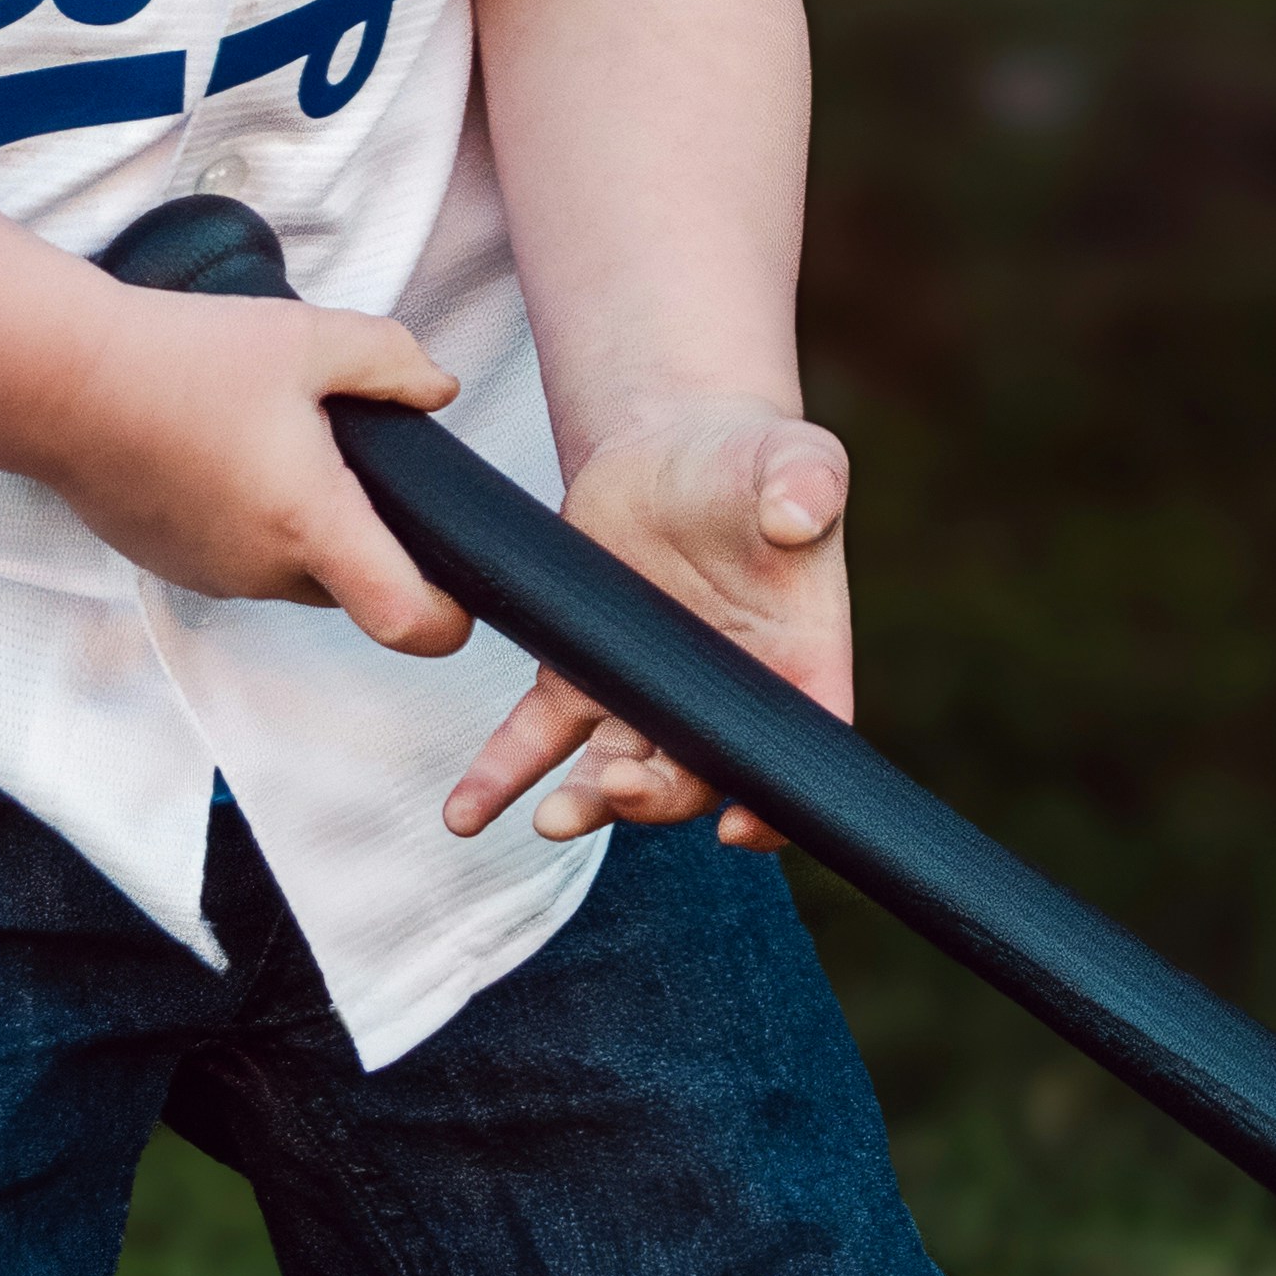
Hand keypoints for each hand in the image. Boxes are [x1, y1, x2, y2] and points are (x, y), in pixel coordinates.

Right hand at [48, 280, 471, 653]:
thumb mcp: (306, 337)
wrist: (57, 379)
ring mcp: (211, 574)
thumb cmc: (177, 359)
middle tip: (357, 461)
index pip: (403, 621)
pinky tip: (227, 454)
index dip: (448, 621)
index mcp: (310, 524)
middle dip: (369, 541)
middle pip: (352, 589)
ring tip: (280, 442)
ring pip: (291, 572)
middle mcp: (262, 569)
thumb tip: (437, 390)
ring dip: (304, 528)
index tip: (462, 592)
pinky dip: (250, 522)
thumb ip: (389, 361)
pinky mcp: (170, 564)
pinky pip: (237, 559)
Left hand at [441, 387, 850, 845]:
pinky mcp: (579, 672)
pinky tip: (467, 813)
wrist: (670, 447)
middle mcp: (722, 698)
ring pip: (614, 770)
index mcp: (794, 663)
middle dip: (654, 796)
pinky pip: (538, 737)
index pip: (800, 754)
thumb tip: (797, 514)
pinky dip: (502, 776)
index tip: (738, 828)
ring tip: (548, 818)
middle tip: (614, 786)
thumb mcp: (794, 461)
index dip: (775, 806)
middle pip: (694, 776)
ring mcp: (645, 694)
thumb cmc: (751, 461)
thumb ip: (808, 483)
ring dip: (584, 803)